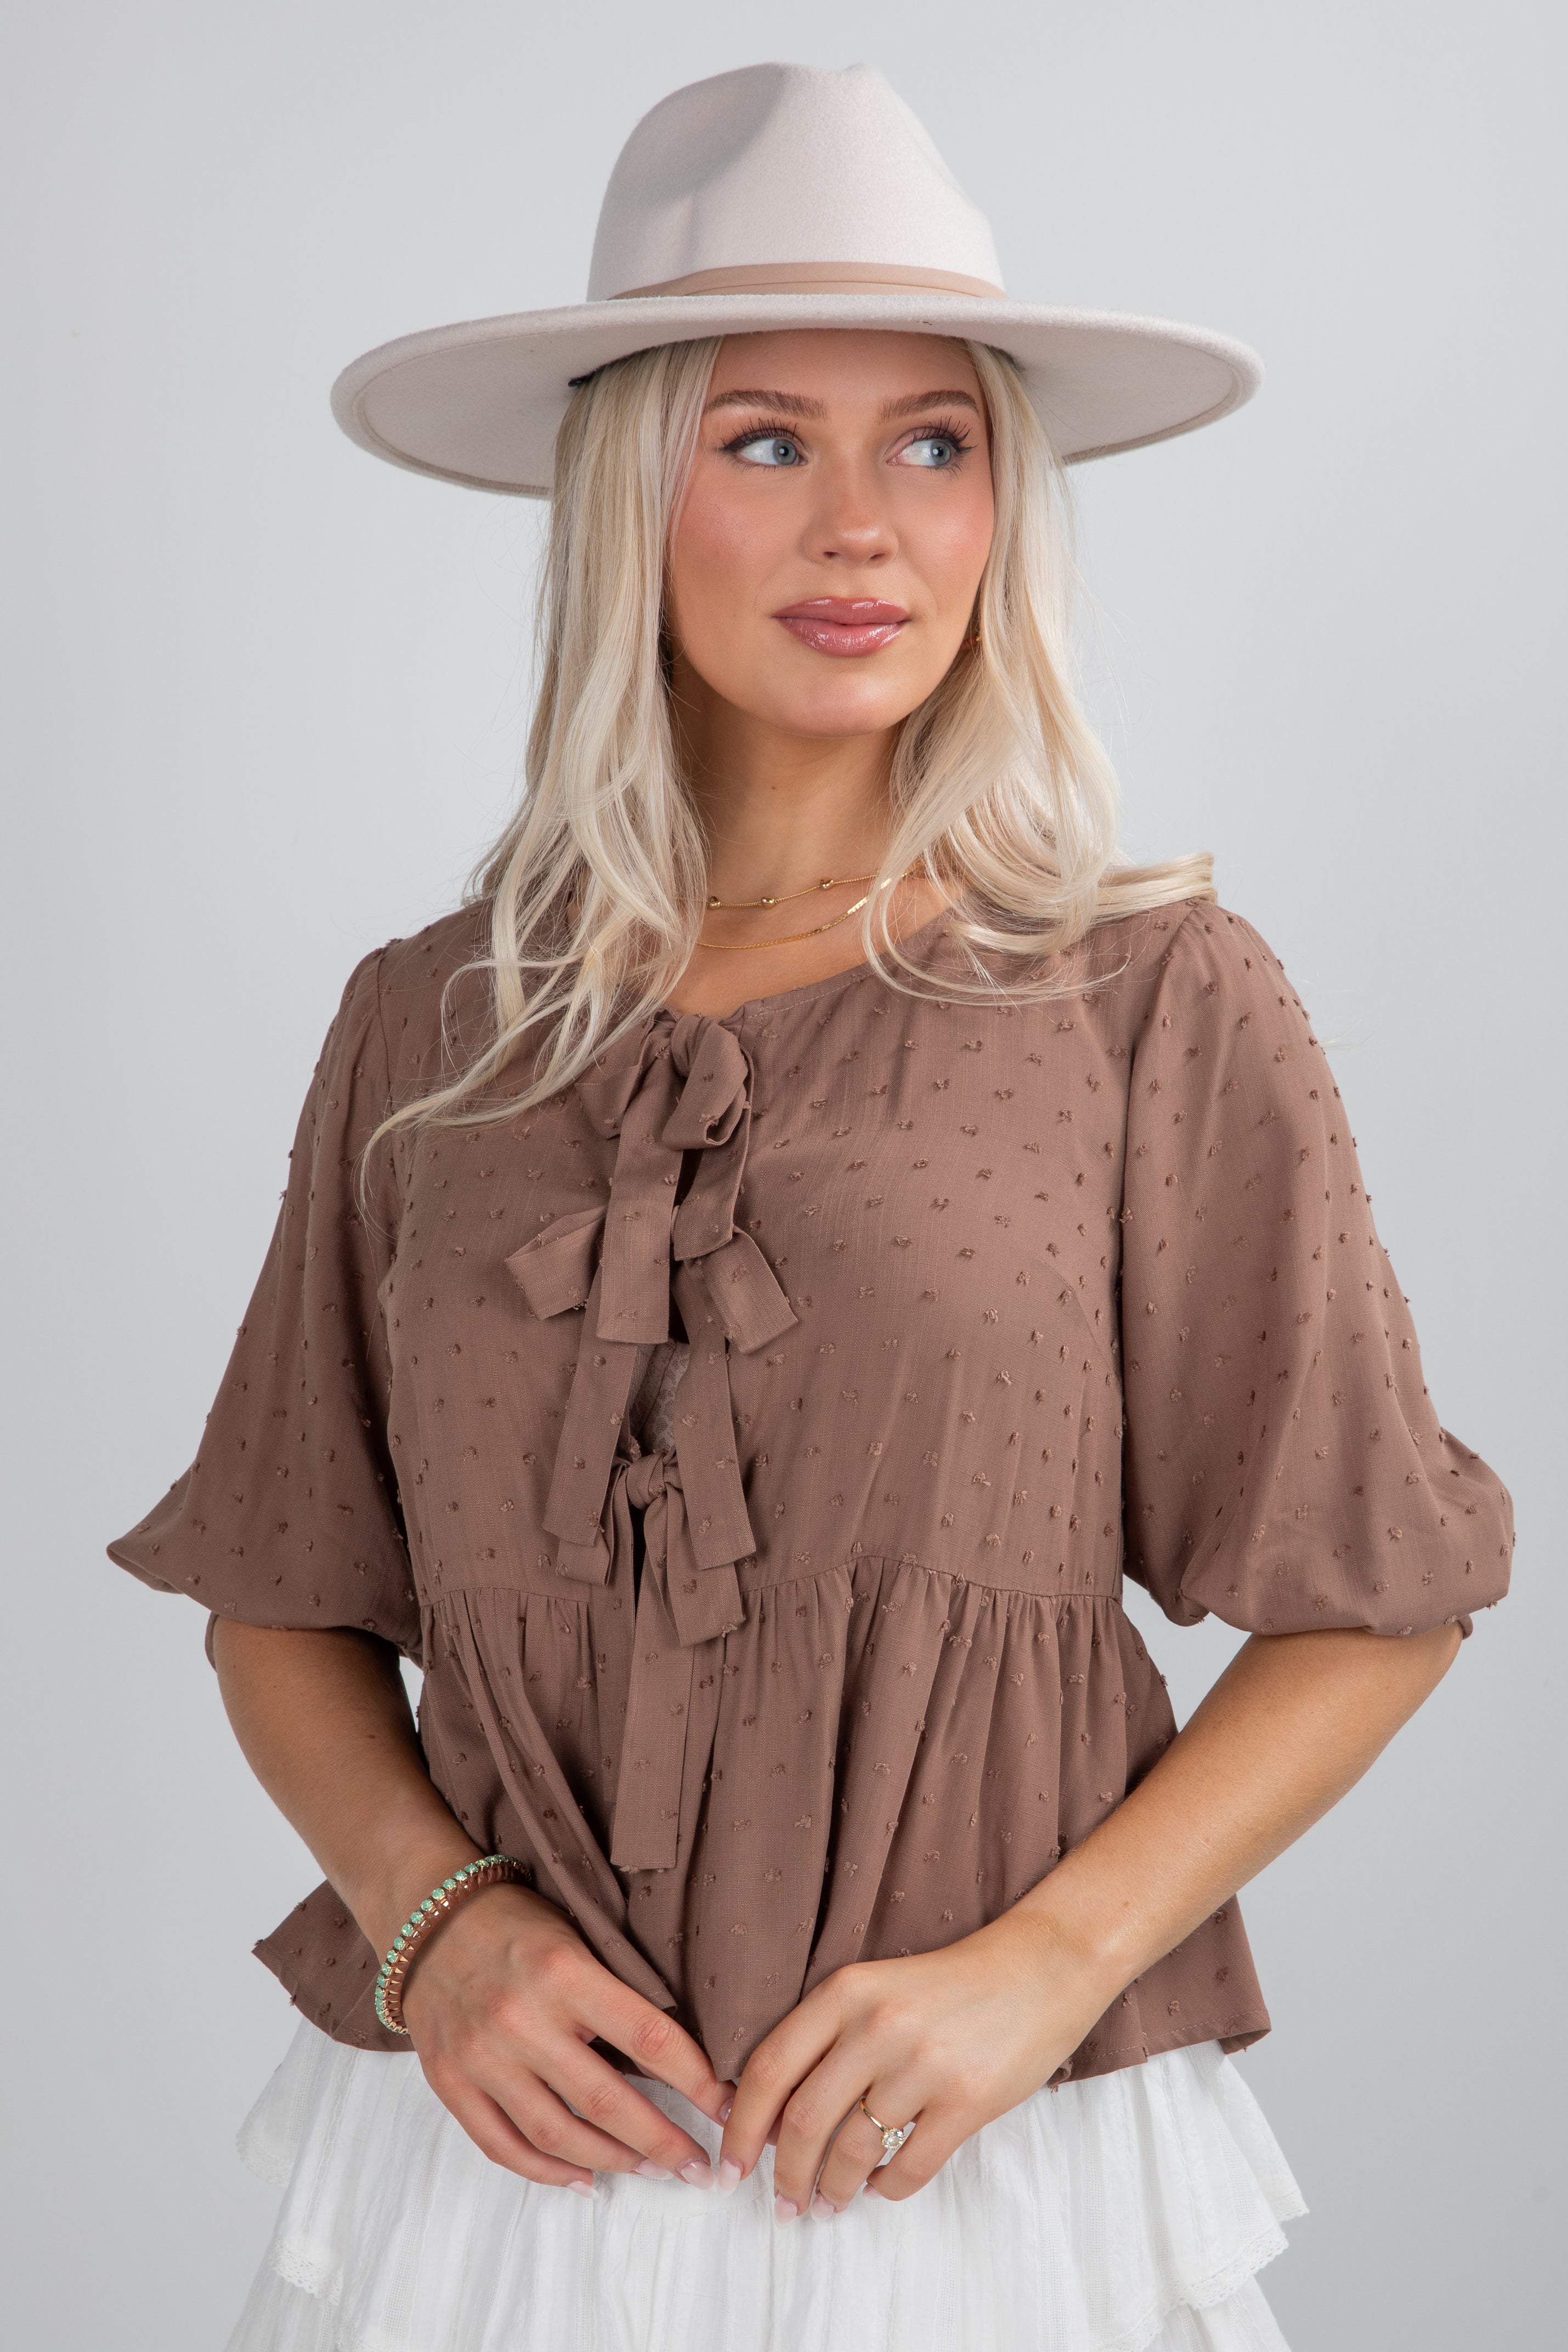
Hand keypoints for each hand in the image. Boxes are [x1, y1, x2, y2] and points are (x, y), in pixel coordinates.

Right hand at [400, 1882, 733, 2194]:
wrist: (429, 1916)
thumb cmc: (517, 1922)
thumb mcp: (578, 1937)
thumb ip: (616, 1993)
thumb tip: (679, 2058)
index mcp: (563, 1972)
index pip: (647, 2036)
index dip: (695, 2079)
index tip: (728, 2108)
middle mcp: (520, 2018)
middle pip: (606, 2100)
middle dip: (662, 2141)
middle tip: (698, 2166)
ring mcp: (481, 2056)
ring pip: (557, 2134)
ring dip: (613, 2161)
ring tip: (651, 2170)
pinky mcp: (450, 2082)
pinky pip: (504, 2146)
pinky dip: (547, 2173)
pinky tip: (584, 2180)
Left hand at [719, 1910, 1114, 2216]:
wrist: (1041, 1967)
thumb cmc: (950, 1983)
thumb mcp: (877, 1987)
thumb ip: (827, 2038)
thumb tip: (773, 2116)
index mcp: (845, 1992)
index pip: (768, 2069)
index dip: (741, 2128)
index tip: (731, 2166)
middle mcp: (878, 2026)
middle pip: (803, 2122)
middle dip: (785, 2177)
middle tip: (782, 2205)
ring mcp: (924, 2065)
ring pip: (852, 2153)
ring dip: (832, 2191)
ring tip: (828, 2205)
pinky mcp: (968, 2101)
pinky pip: (909, 2168)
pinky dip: (885, 2190)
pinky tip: (879, 2189)